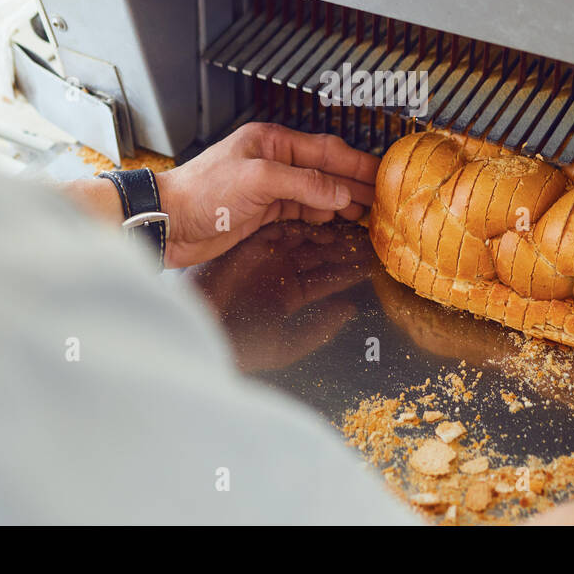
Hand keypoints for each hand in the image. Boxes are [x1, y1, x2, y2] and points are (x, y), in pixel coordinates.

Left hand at [155, 122, 378, 267]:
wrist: (167, 223)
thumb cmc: (200, 193)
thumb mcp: (257, 181)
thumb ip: (303, 185)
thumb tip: (339, 192)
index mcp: (272, 142)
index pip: (326, 150)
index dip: (357, 163)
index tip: (381, 174)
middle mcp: (272, 161)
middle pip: (325, 169)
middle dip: (355, 182)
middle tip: (382, 196)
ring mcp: (267, 187)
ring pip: (316, 191)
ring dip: (341, 200)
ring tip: (367, 210)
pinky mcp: (260, 211)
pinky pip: (301, 209)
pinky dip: (321, 213)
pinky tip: (335, 218)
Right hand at [188, 221, 373, 370]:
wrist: (202, 331)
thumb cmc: (239, 344)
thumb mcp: (286, 345)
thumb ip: (319, 329)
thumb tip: (349, 310)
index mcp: (287, 296)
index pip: (325, 280)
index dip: (348, 273)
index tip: (371, 265)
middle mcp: (279, 273)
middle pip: (319, 256)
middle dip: (344, 250)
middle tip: (369, 241)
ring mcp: (267, 257)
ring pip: (305, 241)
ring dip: (329, 237)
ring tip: (354, 234)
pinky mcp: (253, 244)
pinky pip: (283, 230)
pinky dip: (303, 229)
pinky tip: (326, 230)